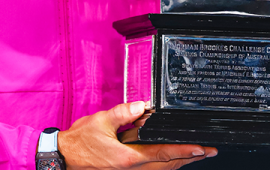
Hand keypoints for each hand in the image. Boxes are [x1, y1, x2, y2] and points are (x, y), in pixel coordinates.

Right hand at [59, 101, 216, 168]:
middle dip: (189, 158)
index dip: (185, 151)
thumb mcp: (101, 121)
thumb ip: (123, 112)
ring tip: (195, 153)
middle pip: (168, 166)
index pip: (164, 154)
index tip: (202, 148)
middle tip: (207, 151)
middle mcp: (131, 169)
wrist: (61, 158)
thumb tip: (143, 105)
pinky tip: (170, 157)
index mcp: (128, 158)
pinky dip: (164, 164)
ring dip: (178, 162)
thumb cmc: (79, 142)